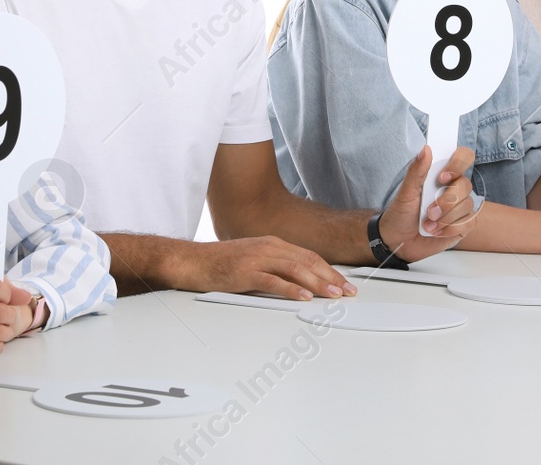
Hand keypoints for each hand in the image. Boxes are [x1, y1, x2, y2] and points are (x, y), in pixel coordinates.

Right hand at [181, 237, 357, 300]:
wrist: (193, 261)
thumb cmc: (221, 263)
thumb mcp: (254, 259)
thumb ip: (275, 267)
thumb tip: (300, 281)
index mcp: (272, 243)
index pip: (309, 256)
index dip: (329, 269)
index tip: (344, 282)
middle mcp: (268, 247)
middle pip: (307, 261)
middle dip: (331, 277)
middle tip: (347, 291)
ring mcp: (257, 258)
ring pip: (295, 269)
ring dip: (317, 283)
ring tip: (332, 294)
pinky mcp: (246, 272)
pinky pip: (273, 280)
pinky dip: (291, 289)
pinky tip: (304, 297)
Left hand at [377, 145, 478, 262]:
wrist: (399, 241)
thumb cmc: (402, 213)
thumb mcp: (406, 192)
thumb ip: (417, 171)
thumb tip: (426, 149)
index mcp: (442, 175)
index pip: (463, 157)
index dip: (458, 163)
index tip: (442, 177)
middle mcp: (454, 188)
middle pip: (465, 184)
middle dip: (447, 200)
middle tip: (430, 211)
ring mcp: (461, 207)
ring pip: (467, 205)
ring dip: (445, 218)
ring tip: (428, 224)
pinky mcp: (463, 225)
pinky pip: (468, 223)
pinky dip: (449, 229)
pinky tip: (436, 231)